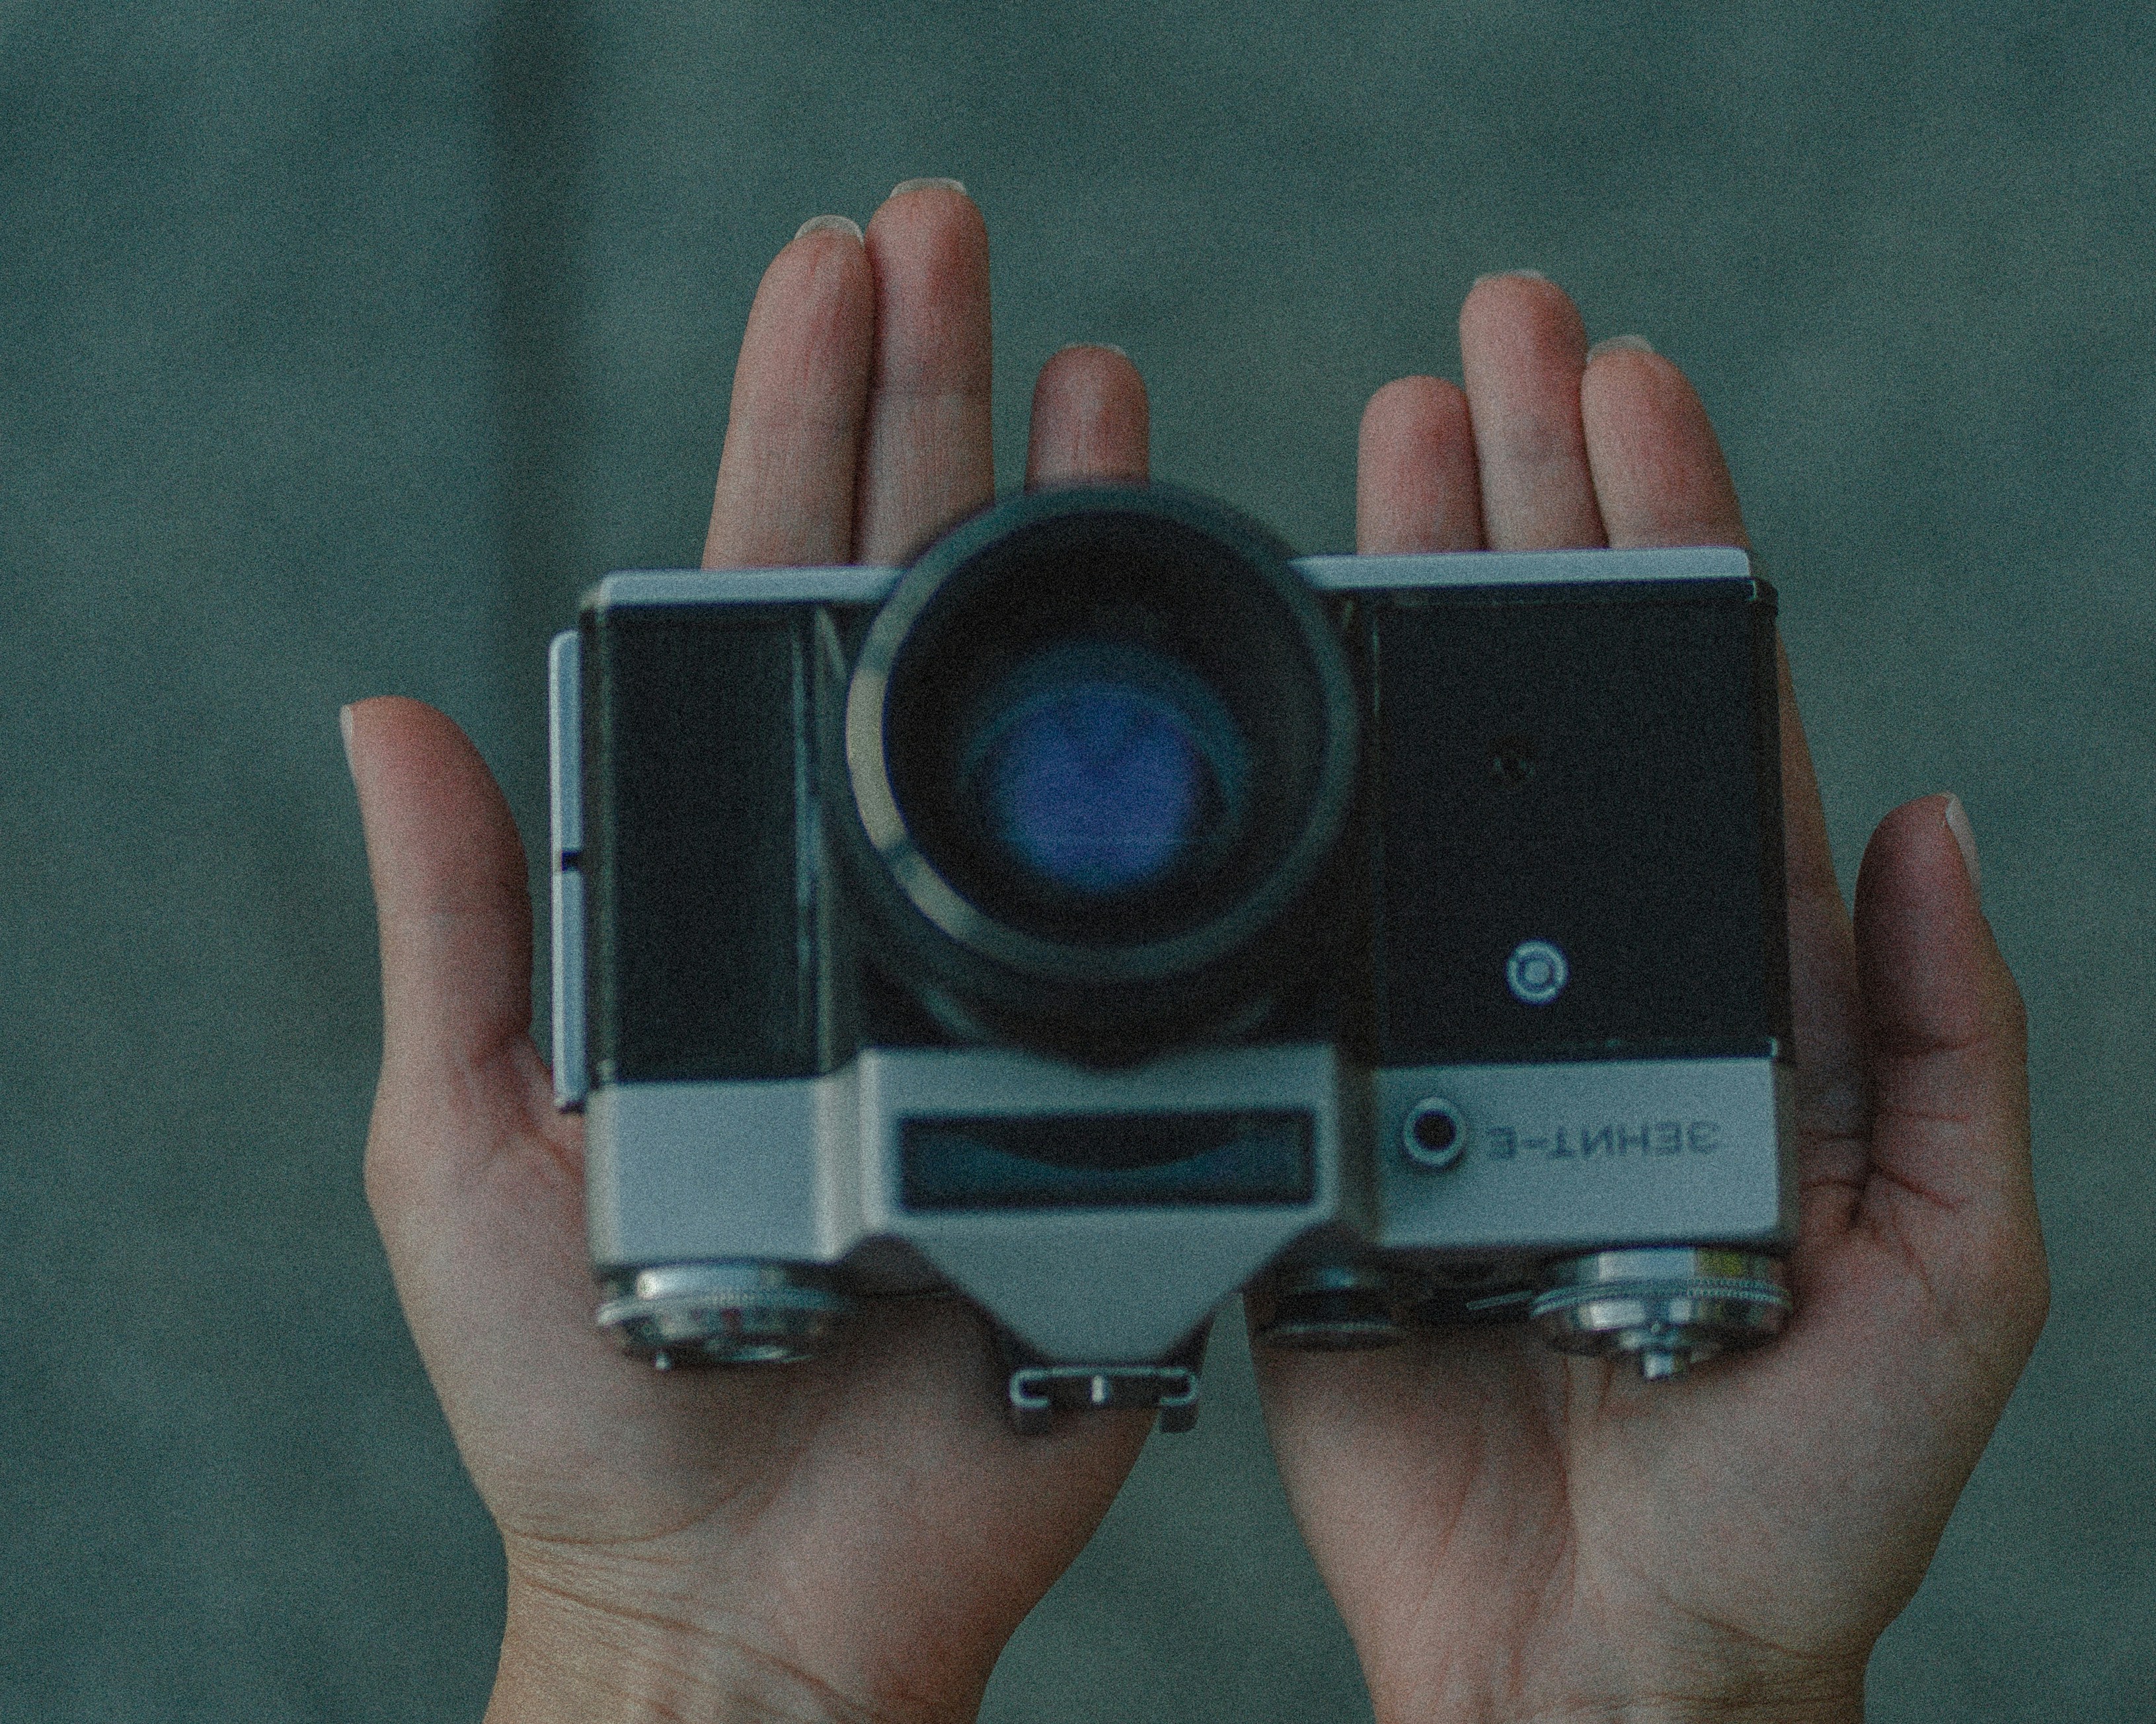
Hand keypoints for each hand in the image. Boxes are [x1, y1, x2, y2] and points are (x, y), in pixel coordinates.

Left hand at [345, 182, 1156, 1723]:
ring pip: (1044, 719)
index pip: (767, 612)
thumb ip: (464, 934)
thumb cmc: (585, 1398)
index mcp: (723, 891)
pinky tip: (1218, 628)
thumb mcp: (471, 1150)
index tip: (839, 281)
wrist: (760, 1595)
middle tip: (961, 240)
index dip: (799, 435)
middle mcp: (870, 901)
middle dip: (933, 413)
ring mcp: (1005, 969)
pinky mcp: (1117, 1070)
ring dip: (1065, 535)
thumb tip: (387, 713)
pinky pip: (1175, 893)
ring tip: (1093, 374)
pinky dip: (1199, 762)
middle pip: (908, 615)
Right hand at [1252, 275, 2047, 1723]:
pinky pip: (1311, 931)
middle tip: (1491, 342)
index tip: (1628, 392)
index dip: (1676, 543)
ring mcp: (1457, 1036)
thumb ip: (1949, 1057)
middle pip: (1567, 703)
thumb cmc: (1785, 1500)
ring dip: (1412, 602)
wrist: (1591, 1659)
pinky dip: (1291, 798)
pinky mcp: (1338, 1114)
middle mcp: (1595, 989)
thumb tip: (1944, 823)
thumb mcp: (1949, 1280)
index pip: (1717, 721)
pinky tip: (1273, 680)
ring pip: (1430, 781)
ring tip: (1383, 446)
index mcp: (1749, 1007)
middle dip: (1536, 504)